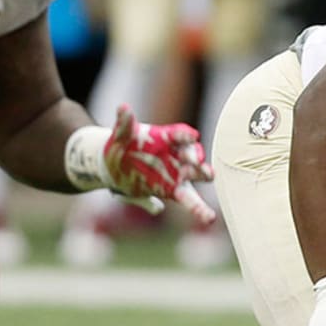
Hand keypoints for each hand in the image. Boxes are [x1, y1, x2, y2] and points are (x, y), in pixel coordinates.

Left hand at [102, 105, 216, 224]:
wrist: (114, 166)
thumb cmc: (120, 145)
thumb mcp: (120, 134)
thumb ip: (124, 123)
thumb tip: (122, 107)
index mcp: (166, 138)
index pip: (179, 135)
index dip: (186, 135)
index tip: (193, 136)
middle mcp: (176, 155)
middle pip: (192, 154)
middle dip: (196, 157)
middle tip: (198, 162)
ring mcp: (177, 174)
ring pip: (195, 177)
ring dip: (203, 176)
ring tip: (210, 177)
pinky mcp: (173, 191)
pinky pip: (189, 201)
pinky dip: (200, 209)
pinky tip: (209, 218)